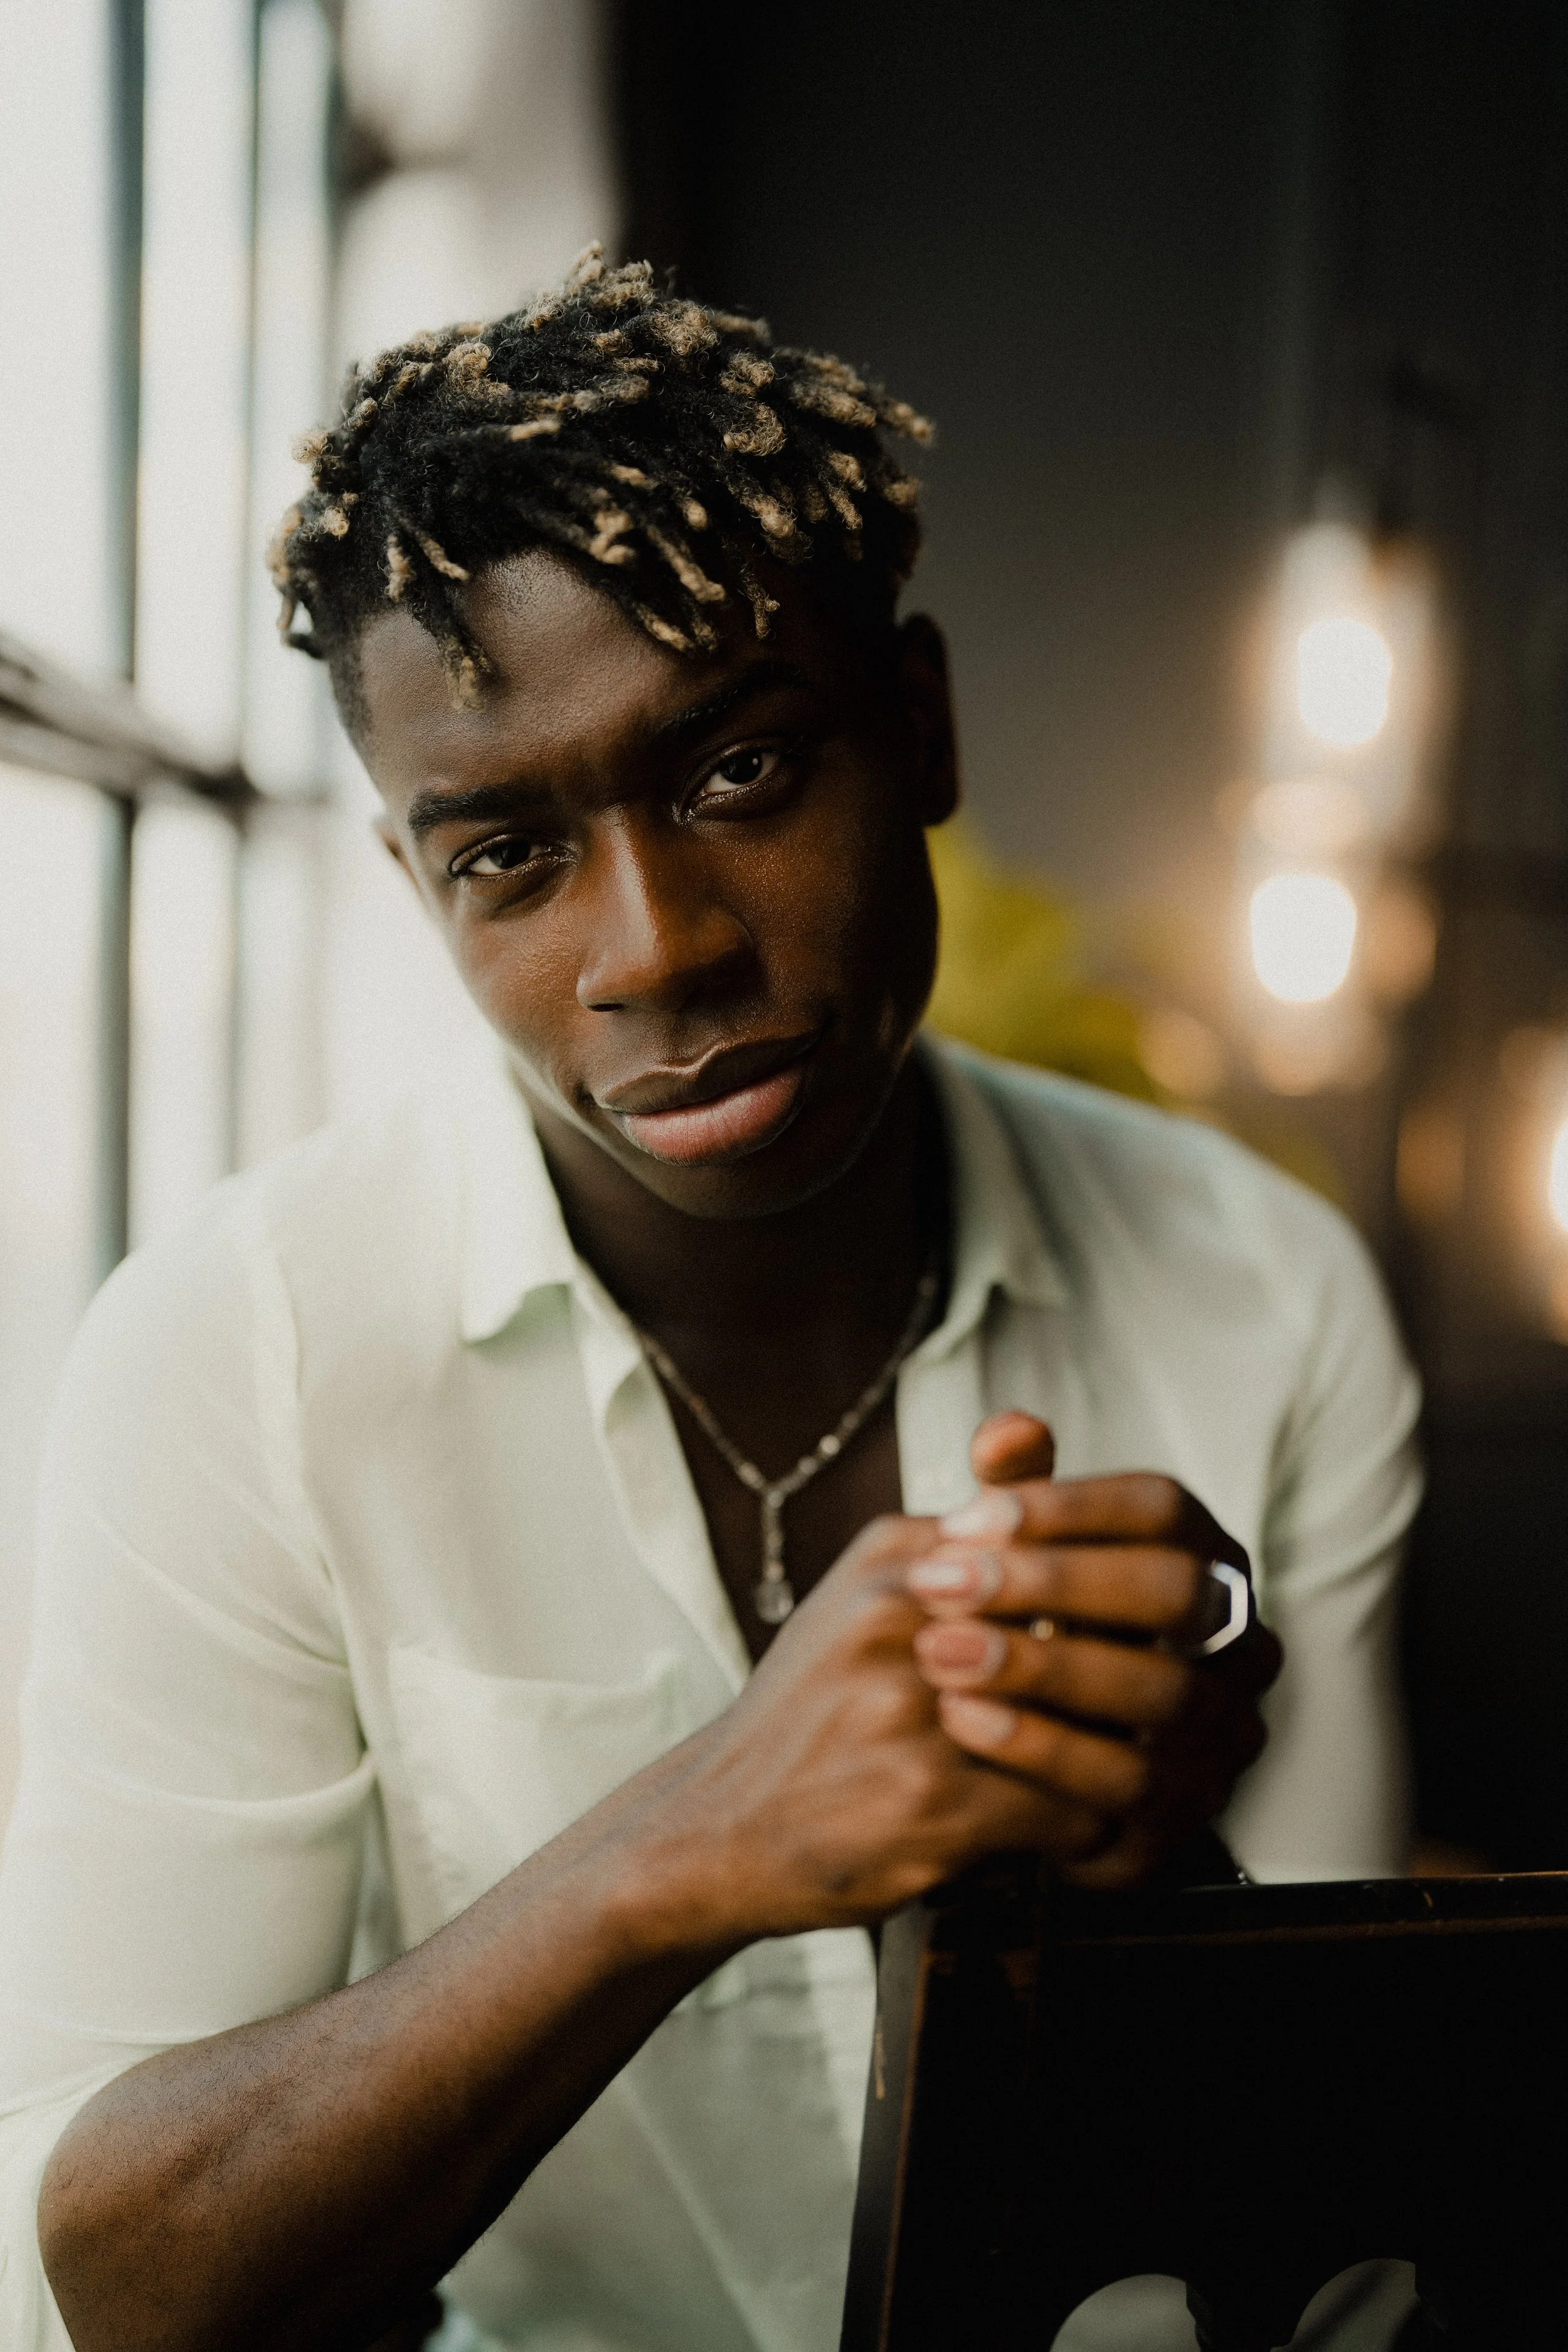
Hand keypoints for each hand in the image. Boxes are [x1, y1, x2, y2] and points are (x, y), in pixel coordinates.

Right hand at [639, 1501, 1153, 1942]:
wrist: (720, 1825)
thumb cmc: (814, 1706)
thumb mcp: (868, 1587)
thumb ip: (957, 1523)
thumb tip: (1034, 1429)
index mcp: (897, 1559)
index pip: (1051, 1552)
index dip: (1116, 1595)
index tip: (1151, 1628)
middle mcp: (905, 1624)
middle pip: (1079, 1633)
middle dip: (1131, 1673)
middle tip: (1173, 1700)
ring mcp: (918, 1716)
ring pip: (1085, 1726)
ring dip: (1115, 1755)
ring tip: (1133, 1765)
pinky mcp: (934, 1807)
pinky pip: (1064, 1810)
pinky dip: (1084, 1825)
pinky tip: (1079, 1828)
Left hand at [902, 1412, 1280, 1889]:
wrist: (1022, 1781)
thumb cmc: (1031, 1646)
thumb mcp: (1020, 1570)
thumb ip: (1018, 1498)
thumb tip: (1006, 1431)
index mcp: (1209, 1563)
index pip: (1163, 1508)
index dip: (1067, 1506)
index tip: (965, 1517)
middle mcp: (1239, 1646)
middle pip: (1173, 1591)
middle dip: (1052, 1581)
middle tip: (940, 1580)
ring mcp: (1224, 1735)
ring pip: (1157, 1690)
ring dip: (1039, 1666)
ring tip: (939, 1651)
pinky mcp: (1186, 1816)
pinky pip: (1127, 1781)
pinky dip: (1039, 1745)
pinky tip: (962, 1719)